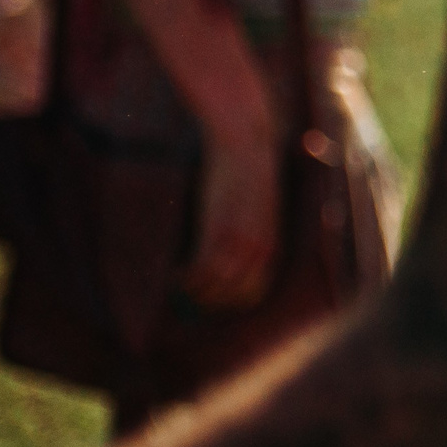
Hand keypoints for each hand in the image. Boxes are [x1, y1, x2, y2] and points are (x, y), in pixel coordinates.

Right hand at [178, 117, 278, 310]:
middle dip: (211, 303)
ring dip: (194, 293)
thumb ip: (250, 233)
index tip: (213, 303)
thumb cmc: (248, 173)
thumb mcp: (257, 209)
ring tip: (179, 287)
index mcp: (271, 243)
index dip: (233, 303)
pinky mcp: (218, 227)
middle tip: (190, 301)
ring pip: (216, 286)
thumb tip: (234, 255)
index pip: (255, 291)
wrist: (245, 142)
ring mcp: (239, 239)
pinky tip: (176, 274)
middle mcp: (259, 247)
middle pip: (235, 294)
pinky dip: (186, 278)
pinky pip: (201, 267)